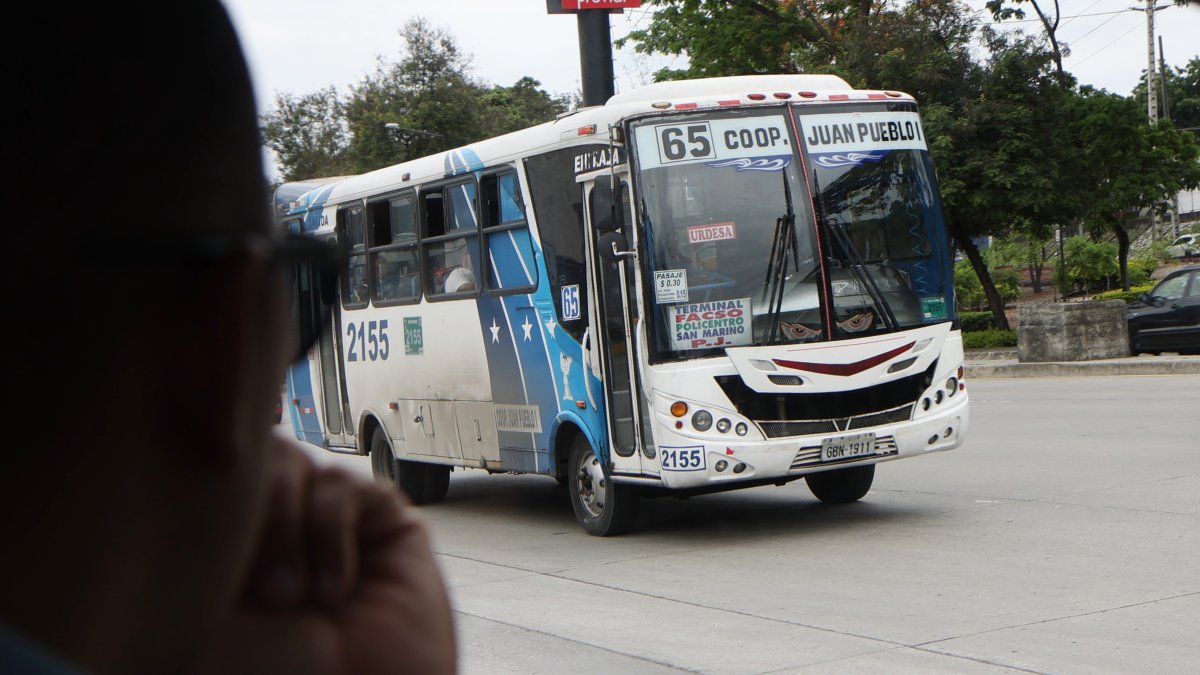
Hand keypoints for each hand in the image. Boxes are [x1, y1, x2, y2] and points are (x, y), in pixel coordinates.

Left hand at [194, 438, 455, 674]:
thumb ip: (187, 534)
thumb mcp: (201, 607)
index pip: (194, 473)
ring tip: (292, 598)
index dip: (195, 484)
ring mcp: (323, 519)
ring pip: (292, 462)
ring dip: (287, 530)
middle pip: (245, 455)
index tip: (196, 532)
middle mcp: (267, 525)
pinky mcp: (381, 519)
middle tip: (260, 591)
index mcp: (213, 543)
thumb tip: (165, 467)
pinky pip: (344, 485)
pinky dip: (331, 533)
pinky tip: (335, 589)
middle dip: (249, 513)